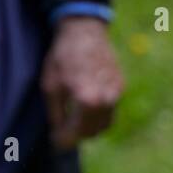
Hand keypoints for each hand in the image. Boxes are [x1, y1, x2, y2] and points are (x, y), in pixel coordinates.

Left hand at [40, 16, 123, 149]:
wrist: (83, 29)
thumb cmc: (63, 56)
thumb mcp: (51, 87)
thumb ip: (56, 116)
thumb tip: (58, 137)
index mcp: (87, 99)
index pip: (77, 133)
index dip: (64, 141)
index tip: (55, 143)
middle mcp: (106, 98)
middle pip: (92, 132)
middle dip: (77, 136)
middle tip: (63, 133)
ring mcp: (116, 92)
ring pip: (105, 125)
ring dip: (90, 129)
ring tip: (74, 122)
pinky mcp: (121, 86)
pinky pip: (111, 110)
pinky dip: (99, 116)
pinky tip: (86, 108)